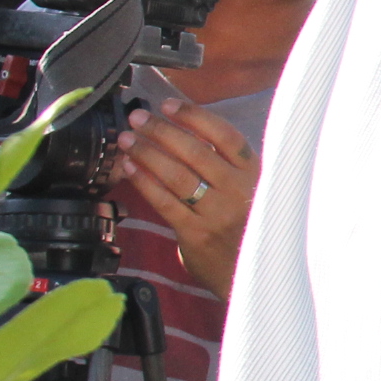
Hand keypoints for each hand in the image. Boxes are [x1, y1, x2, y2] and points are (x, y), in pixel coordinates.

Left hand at [115, 98, 258, 297]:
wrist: (250, 275)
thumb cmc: (245, 229)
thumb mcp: (249, 191)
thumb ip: (224, 167)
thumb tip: (180, 136)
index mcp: (254, 173)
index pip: (224, 135)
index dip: (194, 116)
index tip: (168, 105)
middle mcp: (238, 189)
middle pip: (196, 151)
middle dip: (161, 130)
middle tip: (137, 118)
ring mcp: (218, 212)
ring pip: (177, 174)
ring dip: (148, 153)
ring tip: (127, 140)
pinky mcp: (196, 233)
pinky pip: (165, 202)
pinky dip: (145, 182)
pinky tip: (130, 168)